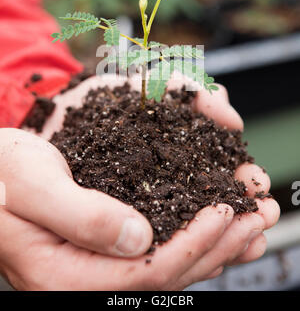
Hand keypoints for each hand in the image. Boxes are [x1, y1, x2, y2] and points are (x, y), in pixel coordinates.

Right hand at [0, 75, 278, 289]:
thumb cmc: (2, 174)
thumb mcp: (32, 184)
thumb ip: (80, 215)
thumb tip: (140, 238)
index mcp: (62, 275)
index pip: (143, 273)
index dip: (191, 244)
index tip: (224, 211)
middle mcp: (85, 280)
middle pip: (167, 274)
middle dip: (220, 244)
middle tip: (261, 213)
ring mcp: (98, 268)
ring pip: (170, 264)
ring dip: (219, 242)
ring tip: (257, 218)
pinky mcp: (107, 250)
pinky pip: (160, 249)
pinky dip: (197, 234)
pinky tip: (224, 222)